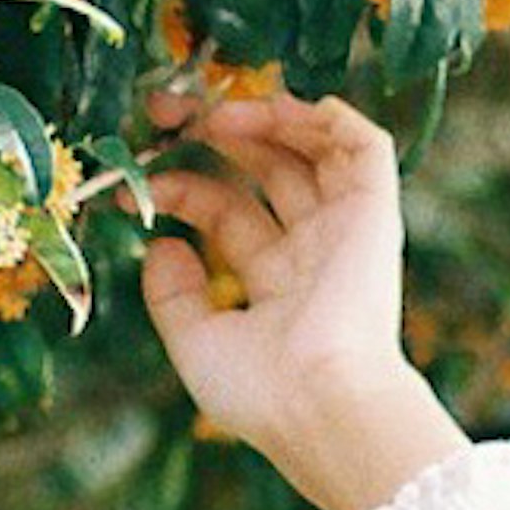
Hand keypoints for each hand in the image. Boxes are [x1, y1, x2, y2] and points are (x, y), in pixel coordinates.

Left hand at [139, 89, 469, 509]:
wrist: (319, 403)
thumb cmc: (261, 392)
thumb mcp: (197, 343)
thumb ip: (173, 296)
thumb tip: (159, 245)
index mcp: (276, 282)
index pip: (226, 212)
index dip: (181, 187)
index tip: (135, 184)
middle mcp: (313, 250)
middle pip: (266, 171)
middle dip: (218, 134)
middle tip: (166, 110)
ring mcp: (346, 230)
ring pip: (314, 150)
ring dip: (267, 119)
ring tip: (216, 112)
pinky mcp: (375, 213)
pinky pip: (366, 147)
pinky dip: (331, 116)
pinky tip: (280, 105)